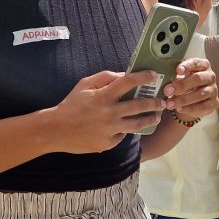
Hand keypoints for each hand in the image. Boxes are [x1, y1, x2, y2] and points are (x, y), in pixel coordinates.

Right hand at [50, 70, 166, 153]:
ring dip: (150, 119)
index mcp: (103, 96)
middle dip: (155, 102)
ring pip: (137, 124)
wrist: (56, 130)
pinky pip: (122, 135)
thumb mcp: (85, 85)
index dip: (143, 77)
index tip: (154, 75)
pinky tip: (127, 127)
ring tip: (156, 117)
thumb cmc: (71, 105)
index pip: (128, 82)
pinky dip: (125, 130)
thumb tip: (124, 75)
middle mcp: (109, 113)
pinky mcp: (108, 143)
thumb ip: (105, 77)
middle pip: (139, 105)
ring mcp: (109, 129)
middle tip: (163, 101)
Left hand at [163, 58, 217, 120]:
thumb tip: (167, 81)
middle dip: (181, 85)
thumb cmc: (186, 84)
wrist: (194, 101)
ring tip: (169, 103)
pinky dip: (189, 108)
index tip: (177, 70)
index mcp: (203, 66)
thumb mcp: (181, 78)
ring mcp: (213, 90)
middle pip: (198, 78)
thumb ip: (176, 77)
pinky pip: (202, 107)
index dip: (187, 66)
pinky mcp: (213, 103)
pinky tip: (179, 109)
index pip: (196, 63)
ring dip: (183, 99)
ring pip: (200, 94)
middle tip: (167, 91)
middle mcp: (210, 76)